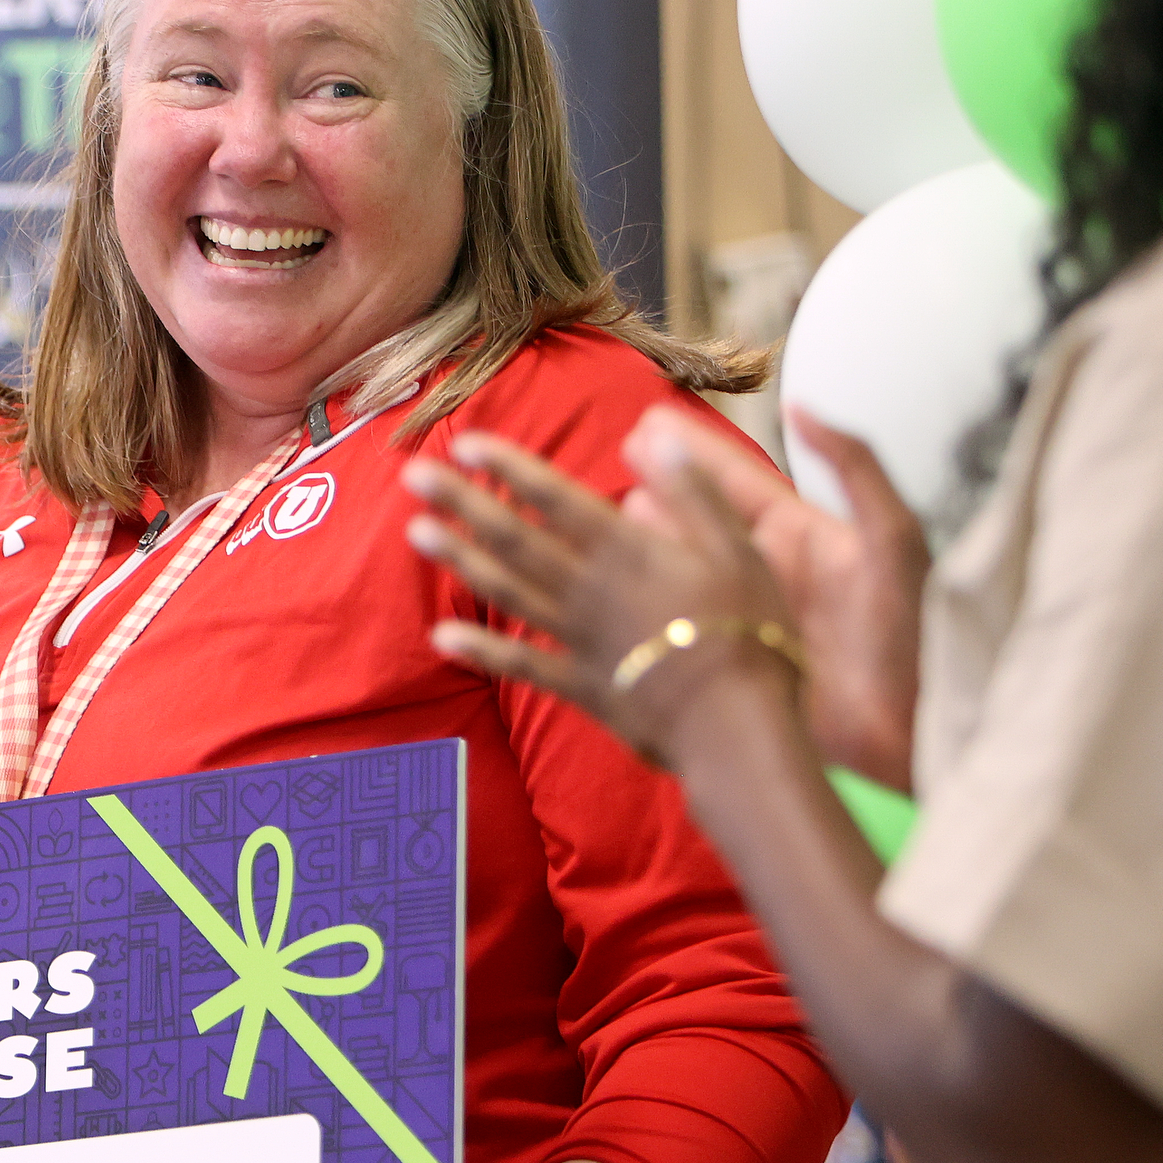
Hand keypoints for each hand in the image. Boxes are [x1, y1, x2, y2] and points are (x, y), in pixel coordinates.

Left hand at [403, 426, 803, 767]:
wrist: (737, 726)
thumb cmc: (750, 634)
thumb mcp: (738, 549)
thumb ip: (693, 492)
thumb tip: (656, 435)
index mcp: (628, 552)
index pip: (558, 498)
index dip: (510, 469)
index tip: (466, 443)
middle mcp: (590, 590)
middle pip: (516, 539)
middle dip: (463, 504)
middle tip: (413, 476)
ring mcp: (579, 640)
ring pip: (508, 592)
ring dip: (460, 561)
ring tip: (416, 533)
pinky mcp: (580, 685)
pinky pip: (521, 664)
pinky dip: (480, 650)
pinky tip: (441, 636)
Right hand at [624, 405, 927, 790]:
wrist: (904, 740)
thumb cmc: (907, 641)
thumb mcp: (892, 541)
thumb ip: (855, 467)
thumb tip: (804, 409)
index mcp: (805, 537)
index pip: (739, 482)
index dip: (695, 451)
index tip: (650, 424)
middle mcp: (767, 573)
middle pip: (698, 520)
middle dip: (657, 488)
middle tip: (611, 459)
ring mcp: (742, 618)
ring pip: (679, 569)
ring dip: (639, 542)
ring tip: (594, 514)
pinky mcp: (726, 661)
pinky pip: (674, 624)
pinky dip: (641, 605)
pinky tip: (606, 588)